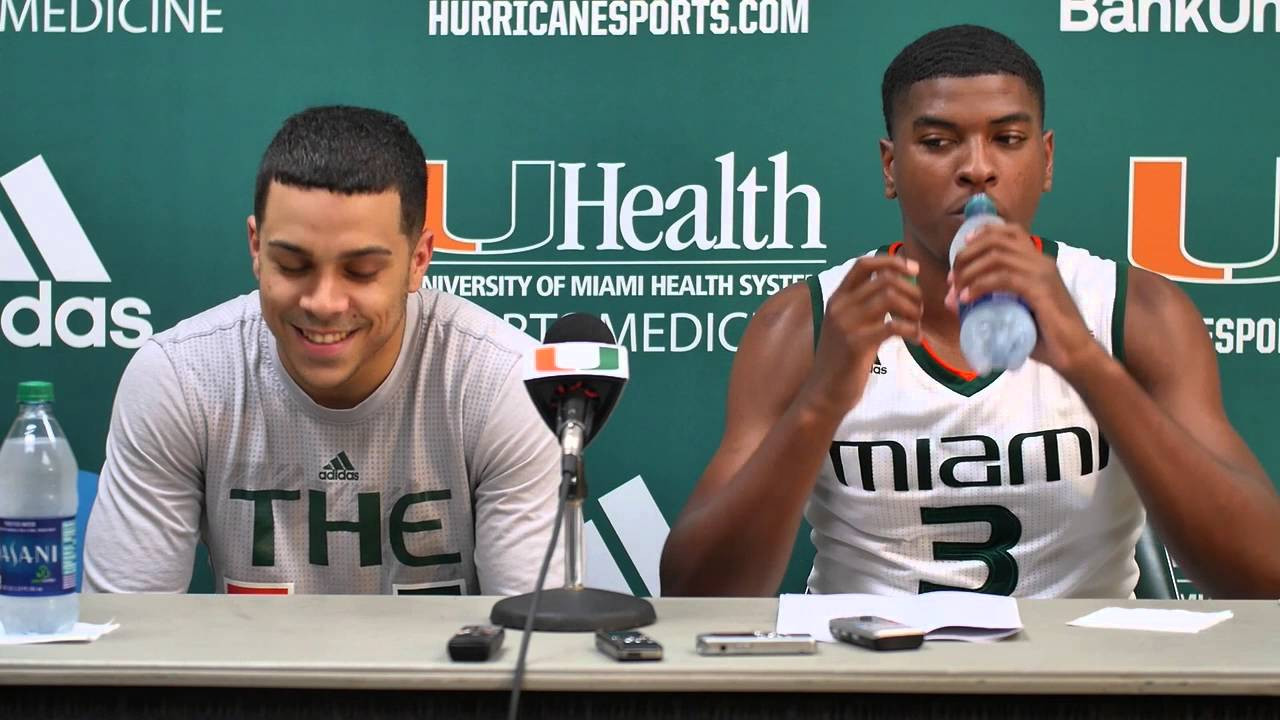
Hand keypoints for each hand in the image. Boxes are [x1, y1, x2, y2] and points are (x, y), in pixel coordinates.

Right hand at [799, 255, 920, 417]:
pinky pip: (893, 325)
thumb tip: (896, 285)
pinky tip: (915, 339)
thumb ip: (867, 306)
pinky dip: (912, 329)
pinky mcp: (856, 344)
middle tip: (919, 309)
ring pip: (890, 297)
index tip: (913, 270)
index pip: (863, 263)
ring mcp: (846, 324)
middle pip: (884, 279)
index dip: (892, 261)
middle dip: (911, 290)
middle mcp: (839, 307)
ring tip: (916, 324)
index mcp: (837, 299)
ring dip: (913, 309)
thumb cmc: (842, 362)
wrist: (823, 394)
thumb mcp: (851, 326)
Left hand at [946, 225, 1099, 374]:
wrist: (1074, 353)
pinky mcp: (1040, 290)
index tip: (963, 247)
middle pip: (997, 241)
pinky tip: (966, 299)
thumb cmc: (1045, 336)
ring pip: (996, 257)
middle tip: (952, 279)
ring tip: (956, 292)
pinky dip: (979, 286)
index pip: (1010, 232)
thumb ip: (986, 303)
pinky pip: (1003, 279)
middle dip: (967, 255)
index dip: (983, 233)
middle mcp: (1041, 261)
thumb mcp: (1013, 312)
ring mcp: (1042, 274)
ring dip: (969, 272)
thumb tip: (952, 301)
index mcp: (1038, 262)